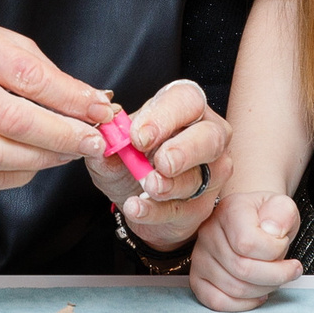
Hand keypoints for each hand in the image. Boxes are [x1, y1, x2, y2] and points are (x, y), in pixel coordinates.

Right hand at [0, 19, 114, 190]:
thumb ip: (38, 67)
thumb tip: (88, 98)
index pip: (27, 77)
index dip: (70, 97)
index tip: (101, 108)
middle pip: (15, 121)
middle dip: (64, 134)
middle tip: (95, 139)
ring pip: (1, 154)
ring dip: (46, 158)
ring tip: (74, 151)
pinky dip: (22, 174)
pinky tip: (41, 161)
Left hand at [81, 78, 226, 250]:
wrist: (135, 198)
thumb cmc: (131, 159)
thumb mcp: (113, 145)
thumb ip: (106, 138)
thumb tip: (102, 134)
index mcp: (186, 109)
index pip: (188, 101)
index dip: (165, 117)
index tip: (138, 136)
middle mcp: (207, 136)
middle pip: (211, 138)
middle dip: (185, 151)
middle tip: (161, 163)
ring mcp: (210, 173)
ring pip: (199, 178)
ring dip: (170, 184)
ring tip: (148, 186)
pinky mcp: (202, 206)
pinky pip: (184, 209)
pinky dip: (157, 210)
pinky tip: (137, 207)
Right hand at [190, 191, 300, 310]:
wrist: (251, 221)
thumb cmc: (266, 217)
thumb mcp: (282, 207)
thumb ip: (283, 213)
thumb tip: (272, 232)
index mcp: (229, 211)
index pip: (248, 243)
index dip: (274, 251)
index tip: (283, 245)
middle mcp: (208, 232)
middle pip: (242, 269)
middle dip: (275, 276)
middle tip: (289, 270)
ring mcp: (200, 257)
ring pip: (234, 289)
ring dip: (263, 289)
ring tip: (274, 278)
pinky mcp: (197, 277)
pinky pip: (217, 301)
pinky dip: (243, 304)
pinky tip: (258, 293)